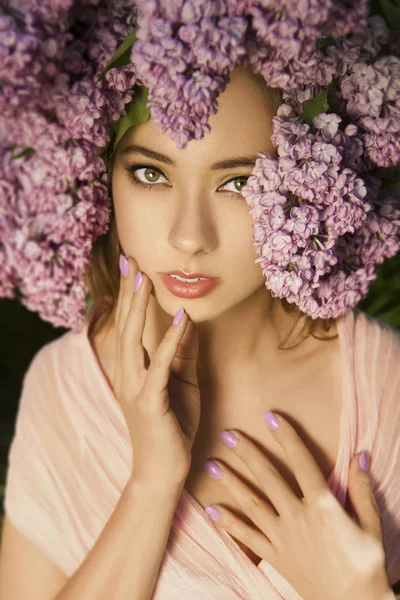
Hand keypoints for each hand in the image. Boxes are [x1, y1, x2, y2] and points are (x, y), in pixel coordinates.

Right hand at [112, 255, 200, 488]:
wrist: (164, 472)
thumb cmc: (173, 428)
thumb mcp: (183, 385)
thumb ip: (182, 354)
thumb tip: (187, 322)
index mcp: (134, 371)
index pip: (129, 327)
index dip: (131, 297)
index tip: (133, 269)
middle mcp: (128, 376)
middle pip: (126, 326)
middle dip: (129, 293)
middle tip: (131, 261)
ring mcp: (136, 389)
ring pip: (133, 340)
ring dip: (140, 308)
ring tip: (144, 279)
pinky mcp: (151, 403)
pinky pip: (160, 366)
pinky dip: (169, 341)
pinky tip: (179, 319)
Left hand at [203, 411, 391, 599]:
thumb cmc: (368, 564)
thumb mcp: (371, 524)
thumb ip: (362, 488)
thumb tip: (360, 454)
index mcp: (322, 504)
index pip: (301, 461)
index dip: (286, 436)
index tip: (270, 416)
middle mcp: (297, 516)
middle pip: (268, 477)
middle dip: (247, 453)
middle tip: (227, 433)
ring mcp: (283, 537)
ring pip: (251, 503)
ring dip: (230, 482)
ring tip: (211, 465)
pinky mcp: (275, 556)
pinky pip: (248, 538)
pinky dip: (229, 524)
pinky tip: (212, 511)